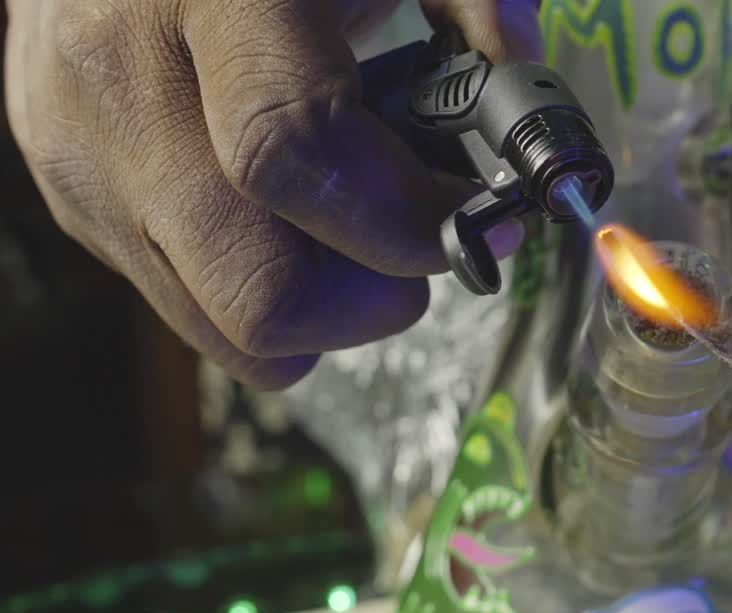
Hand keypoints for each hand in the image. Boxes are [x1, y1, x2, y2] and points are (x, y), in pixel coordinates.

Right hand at [3, 0, 541, 387]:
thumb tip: (524, 95)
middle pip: (256, 287)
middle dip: (372, 302)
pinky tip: (286, 218)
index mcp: (213, 0)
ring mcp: (85, 162)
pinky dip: (266, 289)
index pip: (291, 152)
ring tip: (351, 227)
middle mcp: (126, 92)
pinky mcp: (74, 207)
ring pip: (225, 327)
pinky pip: (191, 307)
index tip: (472, 217)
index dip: (400, 220)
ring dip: (324, 312)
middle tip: (420, 245)